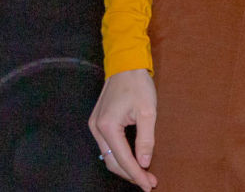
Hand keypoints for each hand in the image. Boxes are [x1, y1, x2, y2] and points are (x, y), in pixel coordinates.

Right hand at [89, 68, 157, 188]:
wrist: (126, 64)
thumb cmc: (138, 84)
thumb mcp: (147, 111)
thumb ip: (146, 139)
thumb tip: (144, 163)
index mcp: (108, 126)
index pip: (123, 159)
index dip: (137, 174)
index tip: (149, 185)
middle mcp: (97, 128)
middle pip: (112, 162)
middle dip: (131, 174)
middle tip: (149, 182)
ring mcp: (95, 126)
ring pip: (109, 156)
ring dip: (125, 167)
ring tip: (143, 174)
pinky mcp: (98, 123)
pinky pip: (108, 147)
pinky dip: (120, 156)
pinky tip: (133, 160)